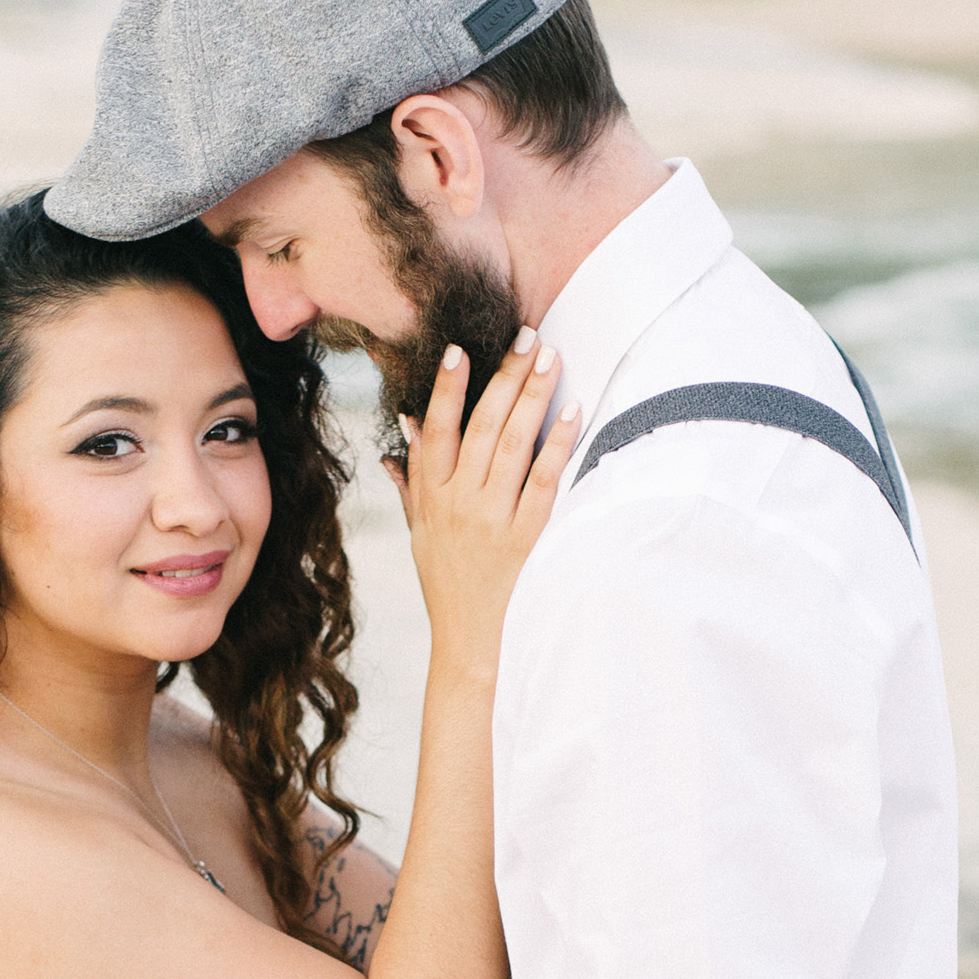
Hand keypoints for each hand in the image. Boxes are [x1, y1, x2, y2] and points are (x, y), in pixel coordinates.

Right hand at [384, 330, 580, 675]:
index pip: (436, 430)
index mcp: (432, 497)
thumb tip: (406, 425)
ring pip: (512, 445)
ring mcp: (493, 519)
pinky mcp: (527, 537)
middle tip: (527, 336)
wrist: (469, 642)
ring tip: (549, 357)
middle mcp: (460, 503)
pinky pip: (544, 481)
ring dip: (532, 397)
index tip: (459, 349)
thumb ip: (413, 478)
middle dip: (504, 376)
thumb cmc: (447, 583)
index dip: (446, 387)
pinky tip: (572, 412)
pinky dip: (557, 444)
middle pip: (481, 427)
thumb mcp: (420, 530)